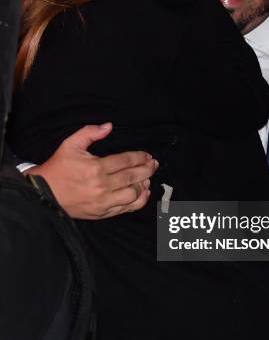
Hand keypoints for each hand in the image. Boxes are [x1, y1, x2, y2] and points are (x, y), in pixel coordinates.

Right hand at [25, 123, 158, 218]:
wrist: (44, 194)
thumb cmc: (58, 168)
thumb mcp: (70, 145)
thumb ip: (89, 132)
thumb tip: (108, 126)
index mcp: (96, 167)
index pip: (126, 161)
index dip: (140, 157)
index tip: (147, 155)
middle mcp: (102, 186)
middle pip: (133, 176)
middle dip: (147, 169)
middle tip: (154, 164)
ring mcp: (103, 202)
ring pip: (133, 194)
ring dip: (143, 185)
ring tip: (147, 178)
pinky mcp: (102, 213)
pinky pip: (126, 209)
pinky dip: (138, 201)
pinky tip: (143, 193)